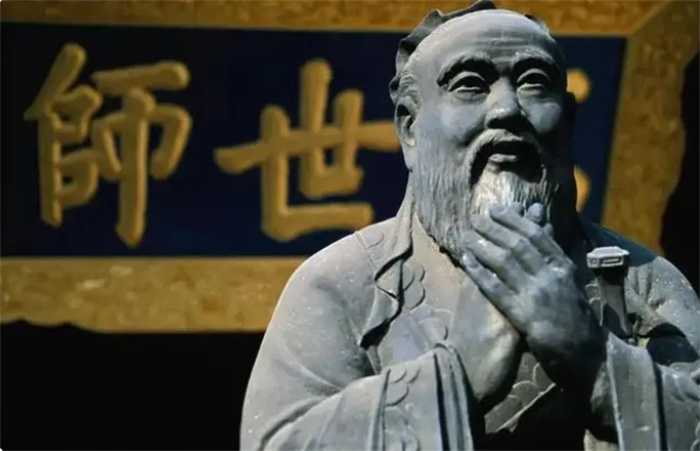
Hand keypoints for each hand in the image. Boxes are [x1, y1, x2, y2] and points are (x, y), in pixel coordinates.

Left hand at [461, 203, 606, 393]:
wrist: (591, 357)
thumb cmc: (576, 318)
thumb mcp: (568, 283)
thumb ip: (552, 256)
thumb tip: (542, 226)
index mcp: (563, 266)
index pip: (536, 235)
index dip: (514, 220)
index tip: (496, 209)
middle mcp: (552, 276)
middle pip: (518, 244)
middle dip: (494, 228)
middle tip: (475, 217)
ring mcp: (538, 295)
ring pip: (506, 262)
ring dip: (483, 246)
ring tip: (466, 235)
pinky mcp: (525, 315)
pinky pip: (496, 289)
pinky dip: (479, 272)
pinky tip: (466, 261)